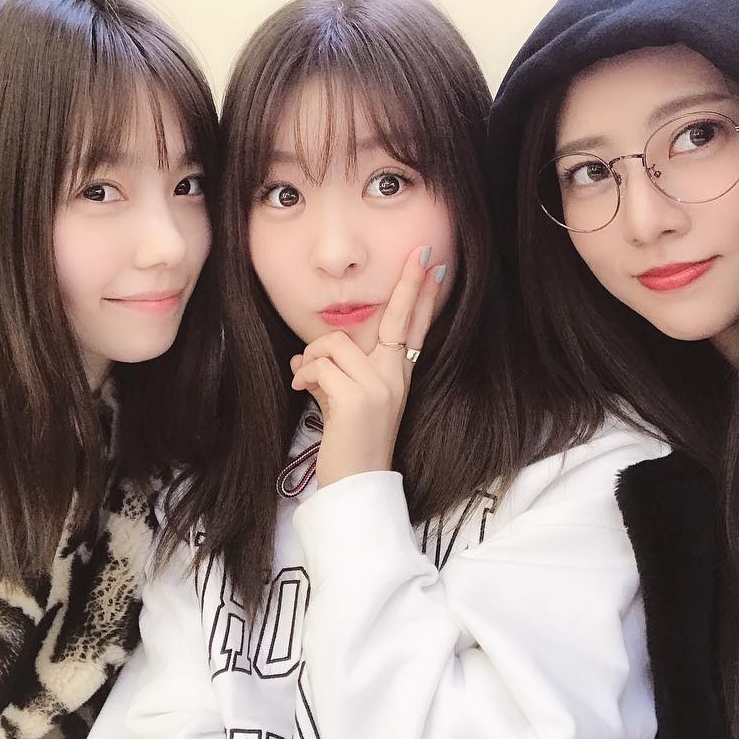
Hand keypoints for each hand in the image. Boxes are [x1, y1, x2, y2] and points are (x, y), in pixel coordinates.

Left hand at [289, 245, 447, 486]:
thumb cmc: (349, 444)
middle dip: (410, 283)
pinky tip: (304, 392)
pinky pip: (320, 363)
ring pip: (334, 343)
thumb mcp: (344, 401)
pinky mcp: (359, 396)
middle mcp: (395, 377)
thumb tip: (303, 356)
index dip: (423, 296)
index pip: (414, 328)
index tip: (434, 266)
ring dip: (312, 361)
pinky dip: (305, 375)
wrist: (356, 484)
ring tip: (309, 384)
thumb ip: (332, 373)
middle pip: (399, 318)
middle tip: (422, 253)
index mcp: (397, 376)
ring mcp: (380, 385)